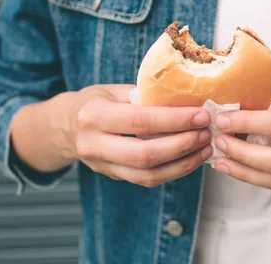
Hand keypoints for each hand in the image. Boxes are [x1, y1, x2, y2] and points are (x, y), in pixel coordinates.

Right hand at [62, 85, 212, 186]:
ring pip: (147, 174)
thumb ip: (144, 95)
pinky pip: (147, 180)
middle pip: (145, 154)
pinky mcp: (113, 176)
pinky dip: (173, 171)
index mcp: (94, 115)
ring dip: (183, 163)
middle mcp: (94, 145)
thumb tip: (187, 97)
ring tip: (205, 148)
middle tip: (206, 133)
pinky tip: (192, 158)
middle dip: (182, 145)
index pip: (140, 121)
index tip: (201, 115)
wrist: (64, 127)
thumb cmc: (96, 102)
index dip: (174, 120)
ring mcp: (102, 165)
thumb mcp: (114, 90)